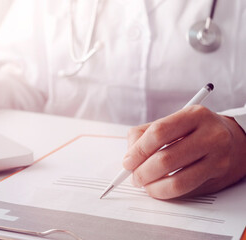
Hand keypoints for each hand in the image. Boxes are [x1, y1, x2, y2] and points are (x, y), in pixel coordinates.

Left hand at [123, 105, 245, 198]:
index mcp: (194, 115)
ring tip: (146, 185)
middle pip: (166, 159)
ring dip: (153, 187)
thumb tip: (129, 158)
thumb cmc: (196, 131)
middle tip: (134, 177)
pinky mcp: (219, 176)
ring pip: (177, 181)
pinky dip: (167, 192)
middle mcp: (210, 135)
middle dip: (142, 173)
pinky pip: (187, 190)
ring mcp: (218, 157)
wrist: (236, 141)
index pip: (159, 133)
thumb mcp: (174, 122)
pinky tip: (160, 187)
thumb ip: (146, 135)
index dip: (138, 151)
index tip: (127, 162)